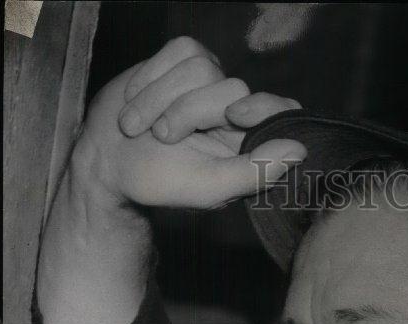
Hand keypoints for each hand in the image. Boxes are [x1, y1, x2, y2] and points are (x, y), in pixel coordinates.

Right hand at [73, 35, 305, 209]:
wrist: (107, 160)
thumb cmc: (159, 180)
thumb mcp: (208, 187)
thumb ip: (254, 173)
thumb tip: (300, 151)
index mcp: (249, 143)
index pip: (280, 111)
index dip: (263, 107)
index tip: (235, 117)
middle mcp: (236, 109)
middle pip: (232, 89)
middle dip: (188, 113)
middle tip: (163, 139)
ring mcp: (211, 80)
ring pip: (201, 68)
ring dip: (160, 99)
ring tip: (139, 127)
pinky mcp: (184, 59)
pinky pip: (178, 51)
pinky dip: (151, 78)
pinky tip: (138, 102)